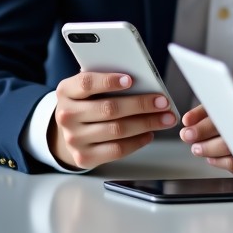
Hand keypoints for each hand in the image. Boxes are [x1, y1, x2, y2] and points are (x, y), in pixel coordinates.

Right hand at [50, 72, 177, 170]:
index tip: (131, 79)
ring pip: (117, 130)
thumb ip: (109, 77)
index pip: (86, 83)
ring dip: (147, 123)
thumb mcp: (92, 85)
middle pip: (109, 109)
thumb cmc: (90, 100)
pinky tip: (150, 133)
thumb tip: (143, 75)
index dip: (109, 81)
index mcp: (67, 91)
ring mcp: (73, 139)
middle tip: (163, 102)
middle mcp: (66, 116)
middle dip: (141, 104)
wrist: (71, 129)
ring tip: (166, 118)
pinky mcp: (83, 157)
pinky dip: (137, 141)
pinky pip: (116, 150)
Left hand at [180, 74, 232, 173]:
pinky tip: (214, 157)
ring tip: (199, 148)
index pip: (228, 99)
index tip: (188, 121)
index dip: (204, 112)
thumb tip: (196, 116)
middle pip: (229, 125)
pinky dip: (224, 162)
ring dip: (210, 150)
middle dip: (202, 133)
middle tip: (188, 136)